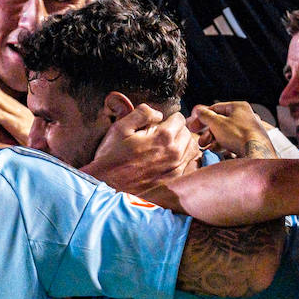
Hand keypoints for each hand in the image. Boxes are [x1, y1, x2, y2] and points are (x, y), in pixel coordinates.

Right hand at [84, 105, 200, 194]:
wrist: (107, 185)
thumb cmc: (111, 156)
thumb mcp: (121, 127)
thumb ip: (142, 113)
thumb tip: (158, 114)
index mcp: (163, 137)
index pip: (180, 119)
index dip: (170, 118)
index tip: (161, 124)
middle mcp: (174, 153)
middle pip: (187, 133)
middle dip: (177, 131)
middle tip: (163, 135)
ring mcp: (175, 169)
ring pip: (191, 149)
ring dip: (182, 144)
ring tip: (168, 146)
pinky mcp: (173, 181)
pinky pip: (189, 165)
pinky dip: (184, 160)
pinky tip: (170, 160)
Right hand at [188, 102, 276, 159]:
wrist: (256, 153)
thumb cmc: (239, 135)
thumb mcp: (216, 123)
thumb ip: (205, 116)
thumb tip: (199, 111)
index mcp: (238, 107)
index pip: (216, 108)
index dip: (202, 116)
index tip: (194, 125)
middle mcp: (245, 117)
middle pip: (220, 122)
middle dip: (207, 132)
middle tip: (200, 139)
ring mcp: (248, 130)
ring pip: (225, 133)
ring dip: (213, 140)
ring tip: (206, 146)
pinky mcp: (249, 143)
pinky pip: (232, 142)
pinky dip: (222, 145)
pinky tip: (215, 150)